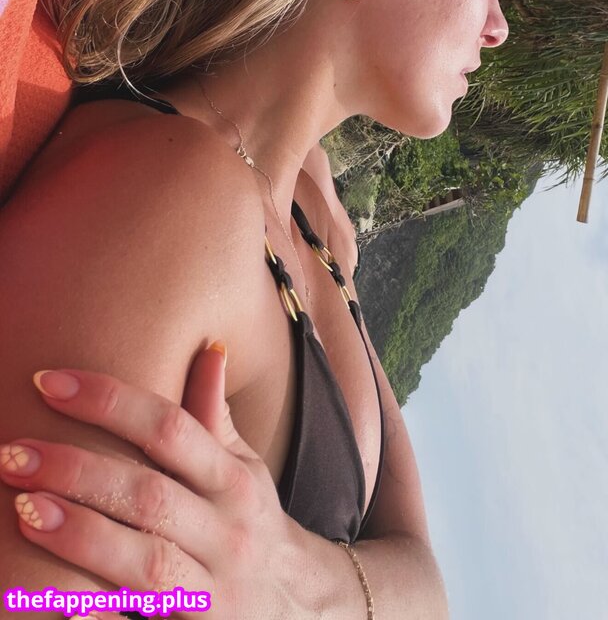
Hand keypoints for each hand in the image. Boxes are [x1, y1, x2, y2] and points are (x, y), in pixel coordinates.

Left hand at [0, 348, 303, 618]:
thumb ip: (214, 415)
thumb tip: (206, 348)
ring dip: (82, 535)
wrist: (298, 610)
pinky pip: (141, 618)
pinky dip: (95, 605)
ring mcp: (214, 587)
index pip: (170, 427)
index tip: (48, 382)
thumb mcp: (244, 468)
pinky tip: (47, 589)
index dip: (109, 402)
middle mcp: (226, 529)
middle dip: (79, 470)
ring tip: (24, 508)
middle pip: (149, 493)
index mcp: (232, 479)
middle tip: (14, 452)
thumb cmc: (252, 524)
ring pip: (146, 561)